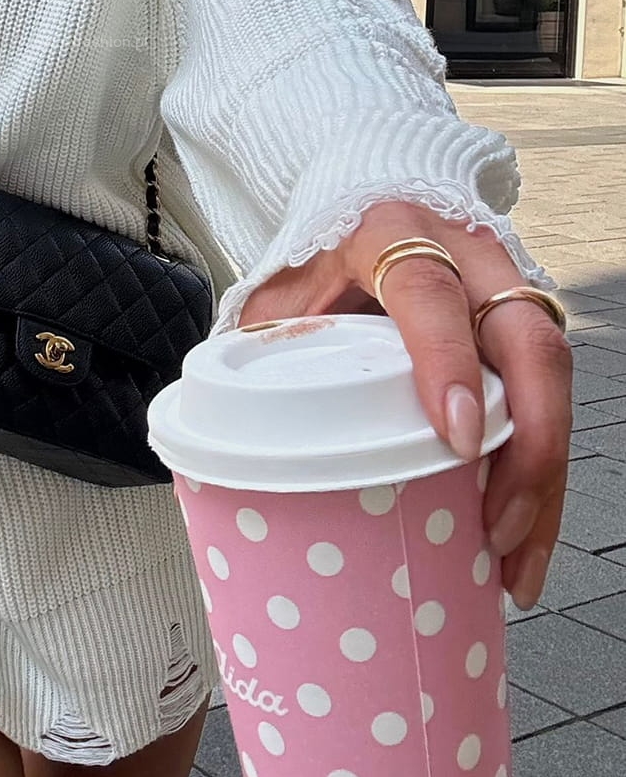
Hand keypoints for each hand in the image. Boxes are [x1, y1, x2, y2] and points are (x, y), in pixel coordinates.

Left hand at [236, 199, 572, 610]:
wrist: (371, 205)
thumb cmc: (320, 261)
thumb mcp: (282, 288)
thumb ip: (260, 344)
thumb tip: (223, 434)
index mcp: (392, 231)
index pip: (429, 289)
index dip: (448, 361)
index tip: (455, 437)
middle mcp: (468, 253)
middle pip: (527, 342)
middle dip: (528, 446)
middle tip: (498, 532)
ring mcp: (506, 287)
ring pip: (553, 380)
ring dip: (544, 481)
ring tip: (515, 570)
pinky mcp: (523, 328)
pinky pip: (549, 400)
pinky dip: (540, 476)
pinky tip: (520, 540)